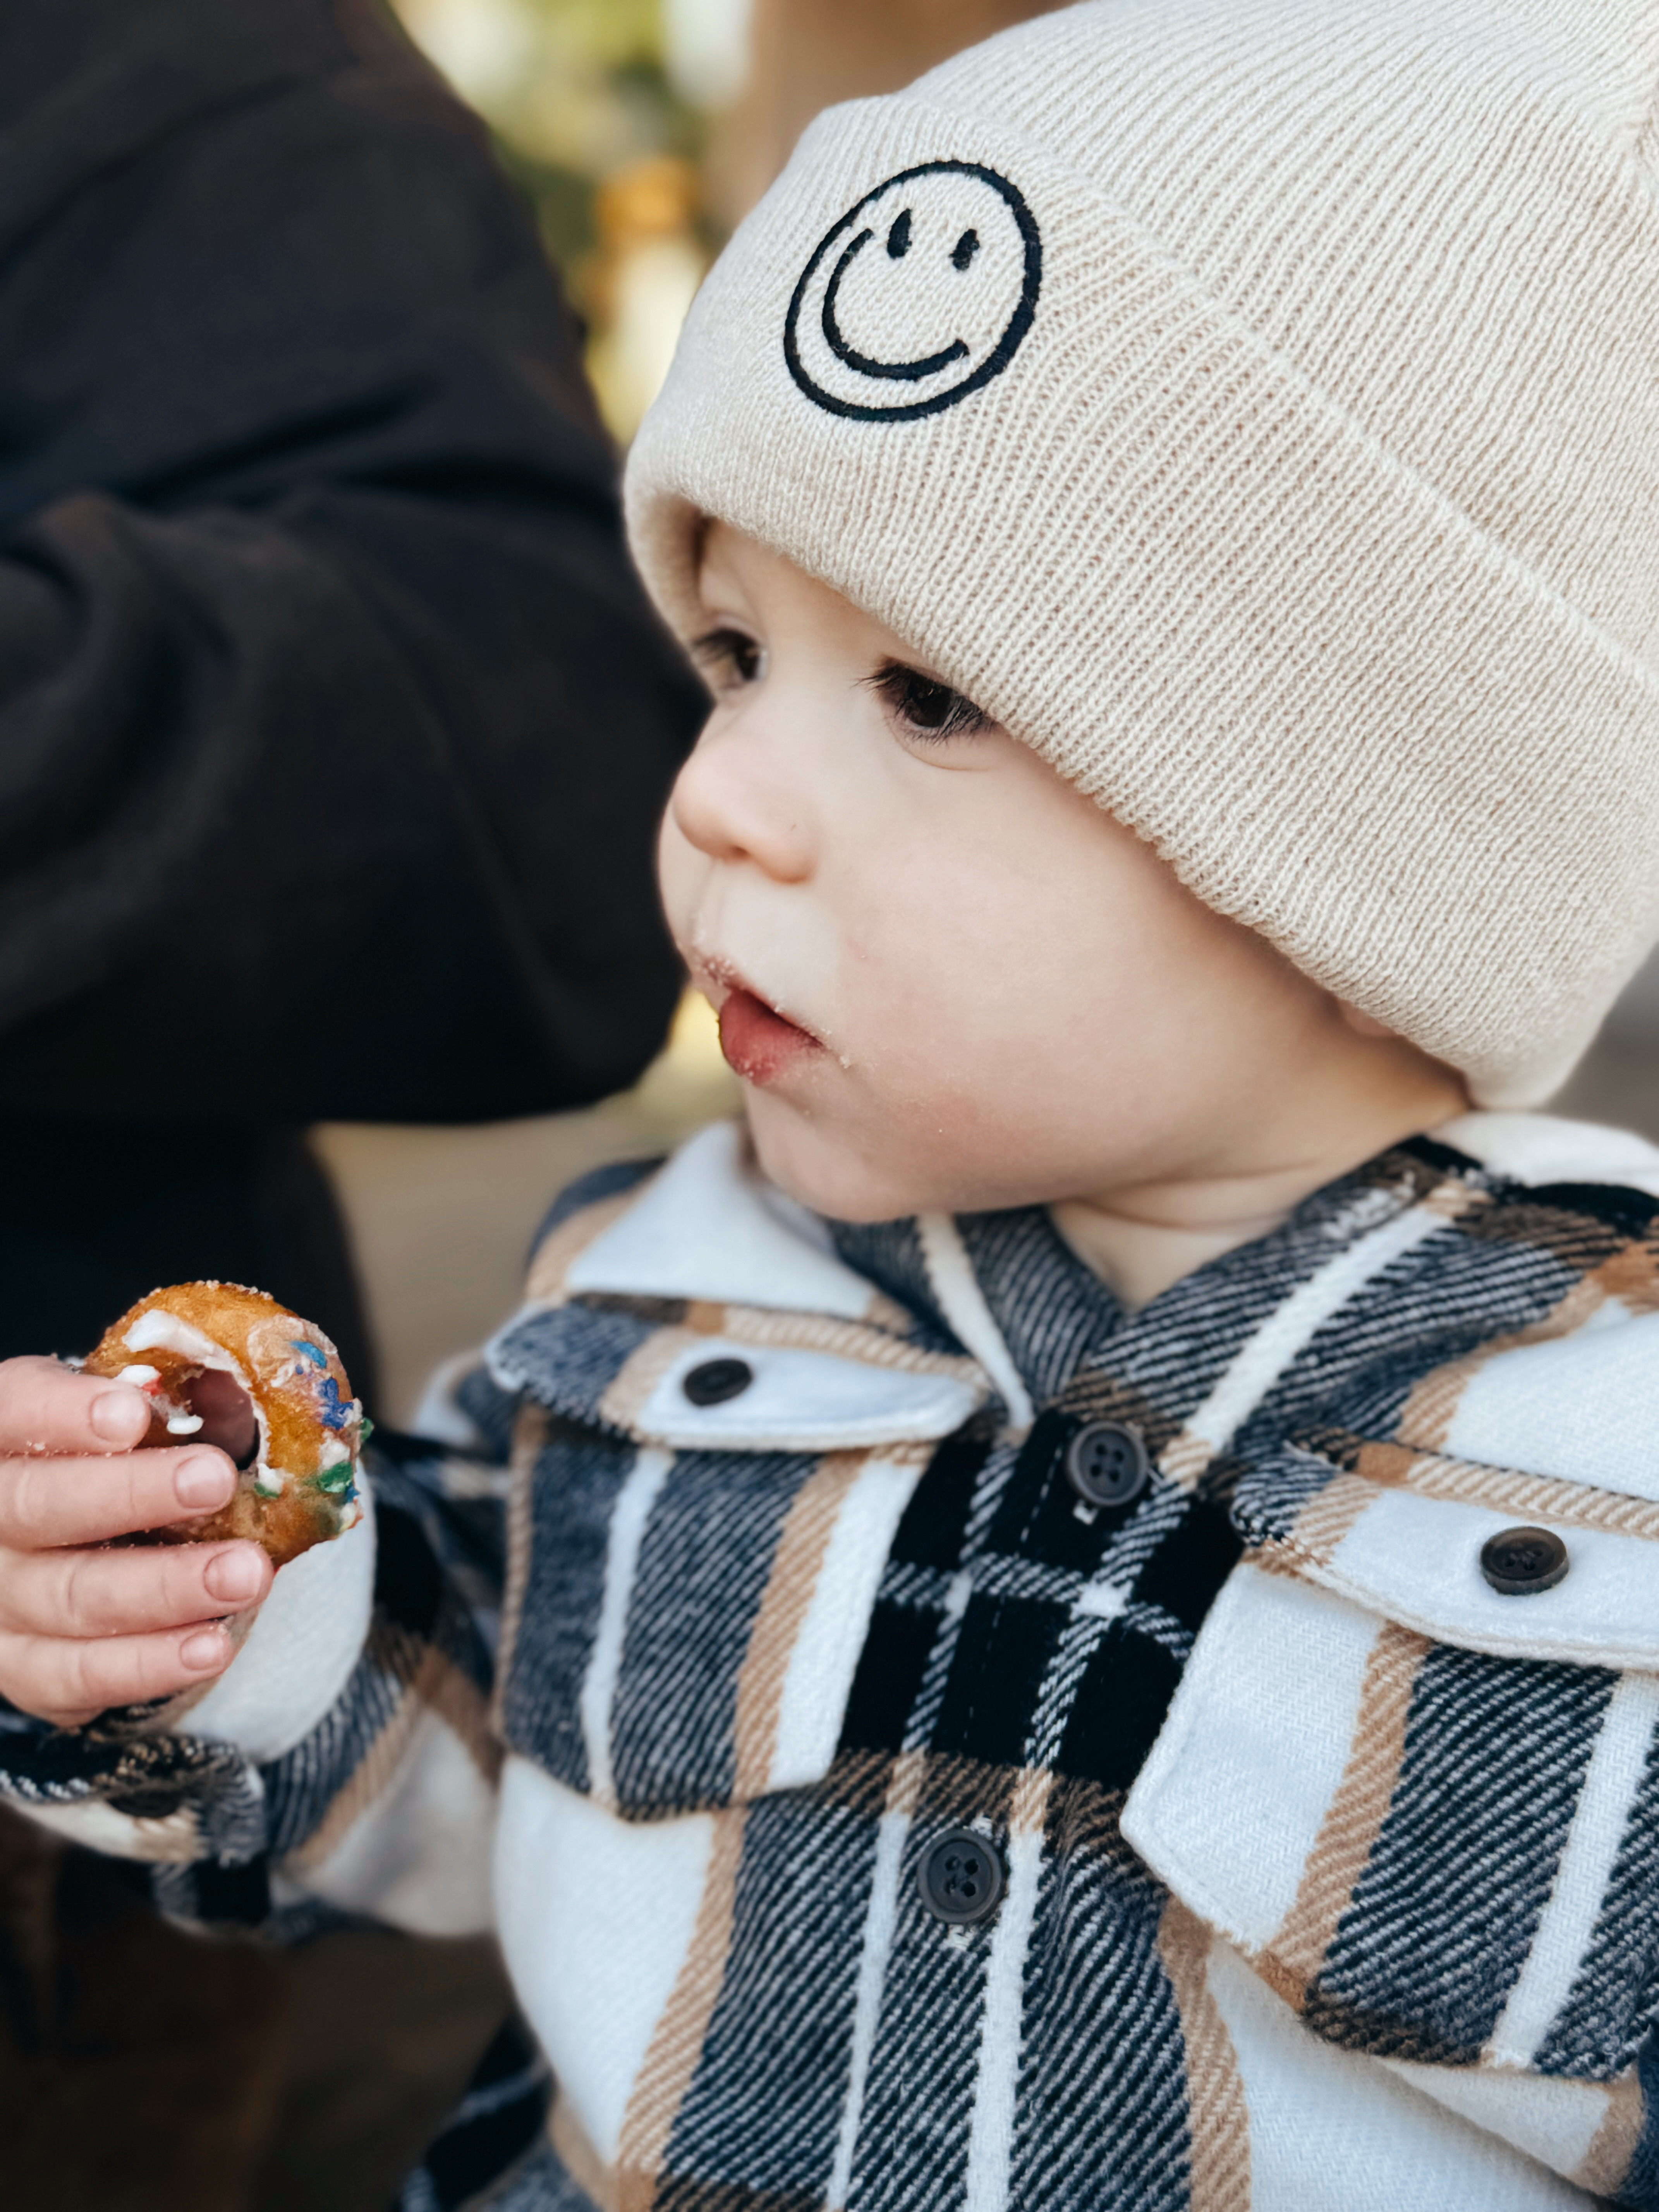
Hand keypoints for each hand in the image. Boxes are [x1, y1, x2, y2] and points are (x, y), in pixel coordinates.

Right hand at [0, 1356, 271, 1727]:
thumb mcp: (125, 1416)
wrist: (68, 1543)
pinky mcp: (23, 1667)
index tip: (133, 1414)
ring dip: (165, 1589)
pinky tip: (210, 1646)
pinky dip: (148, 1664)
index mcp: (4, 1437)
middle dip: (133, 1496)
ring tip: (244, 1574)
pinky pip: (77, 1675)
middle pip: (38, 1507)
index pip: (16, 1411)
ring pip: (69, 1598)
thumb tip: (238, 1400)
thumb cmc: (109, 1464)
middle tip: (214, 1481)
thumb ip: (170, 1405)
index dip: (65, 1414)